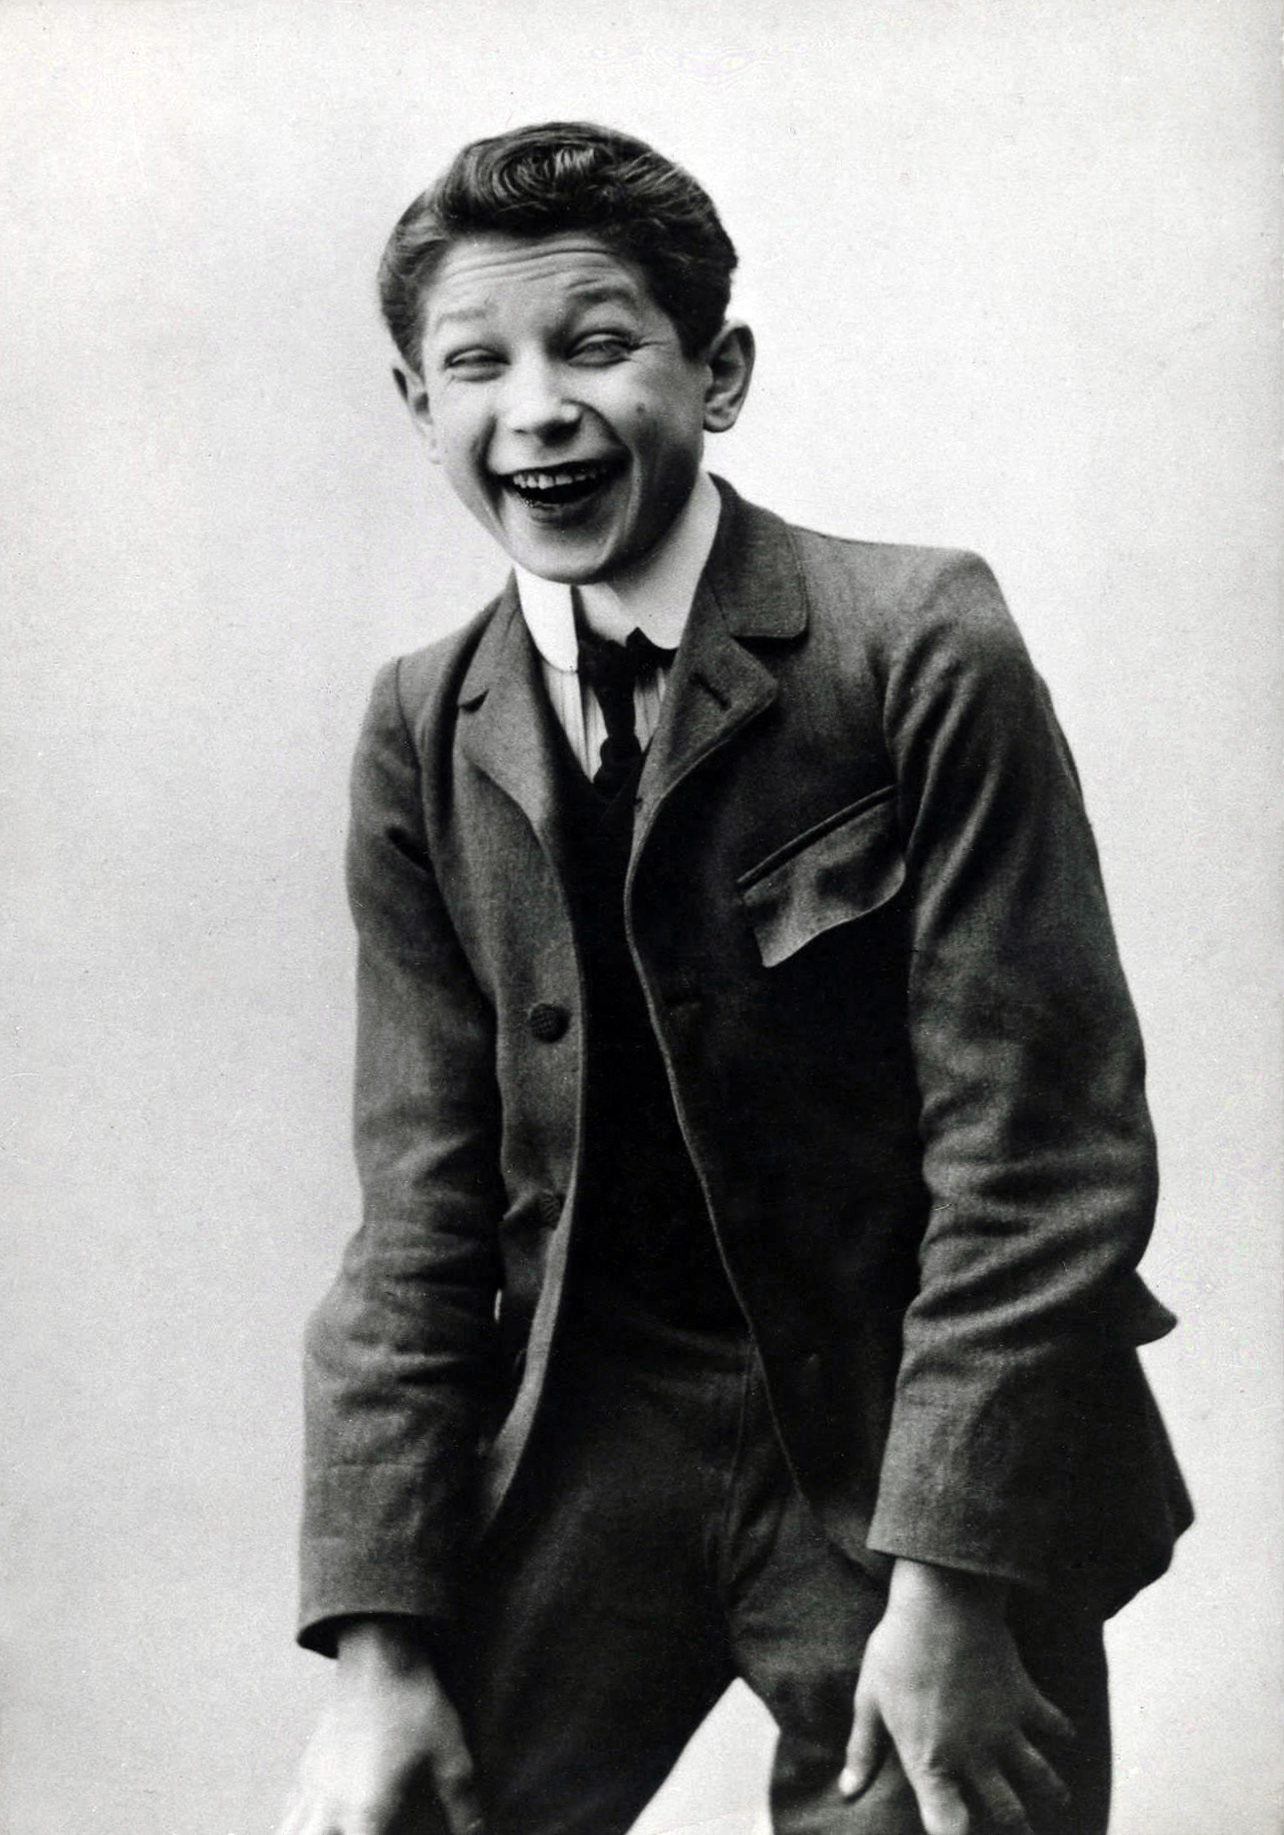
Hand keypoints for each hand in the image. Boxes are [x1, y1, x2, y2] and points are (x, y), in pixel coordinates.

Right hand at [279, 1618, 483, 1834]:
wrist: (378, 1652)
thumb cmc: (414, 1703)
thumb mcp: (450, 1754)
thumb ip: (463, 1804)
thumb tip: (479, 1832)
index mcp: (365, 1813)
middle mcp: (330, 1808)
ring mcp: (313, 1787)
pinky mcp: (307, 1768)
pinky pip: (289, 1816)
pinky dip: (293, 1832)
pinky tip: (308, 1831)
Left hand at [839, 1560, 1071, 1834]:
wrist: (943, 1602)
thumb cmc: (899, 1649)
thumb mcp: (870, 1700)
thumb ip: (863, 1750)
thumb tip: (847, 1790)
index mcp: (931, 1761)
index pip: (949, 1826)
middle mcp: (974, 1756)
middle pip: (1007, 1813)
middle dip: (1017, 1829)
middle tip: (1021, 1830)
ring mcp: (1006, 1730)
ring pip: (1041, 1780)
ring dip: (1051, 1794)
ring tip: (1057, 1801)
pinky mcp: (1026, 1699)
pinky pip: (1054, 1725)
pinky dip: (1061, 1731)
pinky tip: (1064, 1734)